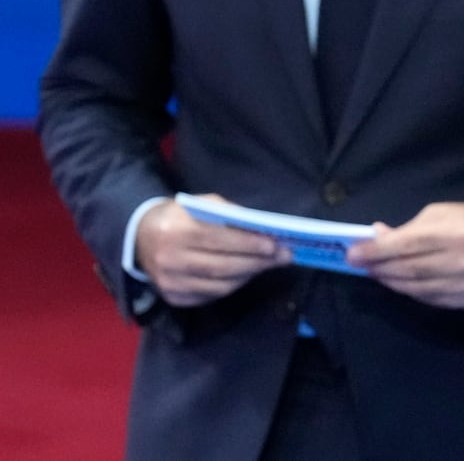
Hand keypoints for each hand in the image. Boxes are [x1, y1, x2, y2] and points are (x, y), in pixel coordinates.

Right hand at [135, 196, 290, 306]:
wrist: (141, 236)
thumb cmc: (180, 216)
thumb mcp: (201, 204)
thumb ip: (229, 215)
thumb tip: (263, 230)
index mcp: (175, 231)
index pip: (218, 240)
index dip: (248, 244)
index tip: (275, 245)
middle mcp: (169, 260)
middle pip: (221, 267)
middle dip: (257, 262)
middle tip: (283, 257)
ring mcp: (169, 283)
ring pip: (219, 285)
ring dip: (249, 275)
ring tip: (269, 264)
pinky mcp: (173, 298)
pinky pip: (211, 295)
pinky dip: (233, 285)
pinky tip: (247, 274)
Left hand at [345, 202, 463, 309]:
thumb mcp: (445, 211)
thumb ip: (411, 227)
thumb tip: (379, 237)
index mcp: (454, 233)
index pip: (406, 245)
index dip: (375, 251)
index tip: (352, 253)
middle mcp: (459, 262)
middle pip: (407, 269)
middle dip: (378, 267)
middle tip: (360, 264)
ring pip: (415, 288)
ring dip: (390, 281)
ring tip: (377, 273)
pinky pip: (429, 300)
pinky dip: (410, 291)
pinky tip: (401, 283)